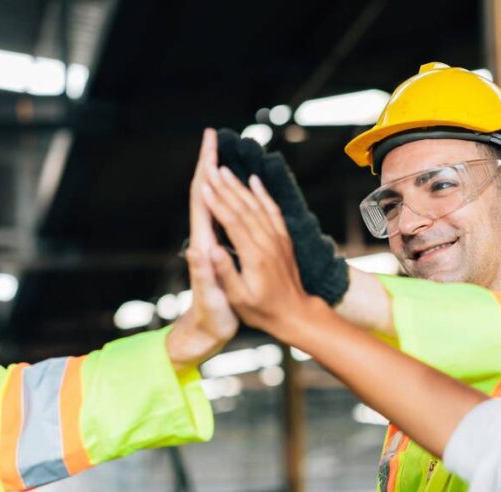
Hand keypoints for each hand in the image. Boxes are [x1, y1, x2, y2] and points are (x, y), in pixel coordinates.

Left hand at [166, 129, 238, 368]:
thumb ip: (205, 275)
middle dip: (207, 163)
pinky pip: (223, 215)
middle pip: (203, 192)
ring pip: (213, 201)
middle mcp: (203, 239)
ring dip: (216, 175)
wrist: (203, 334)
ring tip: (222, 153)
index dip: (204, 169)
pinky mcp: (217, 251)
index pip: (201, 198)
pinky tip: (235, 190)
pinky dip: (228, 197)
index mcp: (203, 245)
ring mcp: (209, 244)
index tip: (210, 144)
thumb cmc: (210, 321)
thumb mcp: (211, 299)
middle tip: (214, 136)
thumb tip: (198, 249)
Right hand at [217, 129, 348, 304]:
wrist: (296, 314)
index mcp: (254, 257)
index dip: (217, 203)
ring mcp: (278, 239)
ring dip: (240, 186)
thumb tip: (210, 250)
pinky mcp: (284, 239)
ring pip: (257, 206)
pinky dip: (263, 194)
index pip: (233, 223)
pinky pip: (273, 211)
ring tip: (224, 170)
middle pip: (244, 208)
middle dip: (225, 187)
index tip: (203, 186)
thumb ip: (226, 272)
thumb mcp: (239, 298)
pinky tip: (254, 181)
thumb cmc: (263, 311)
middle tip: (210, 168)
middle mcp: (268, 243)